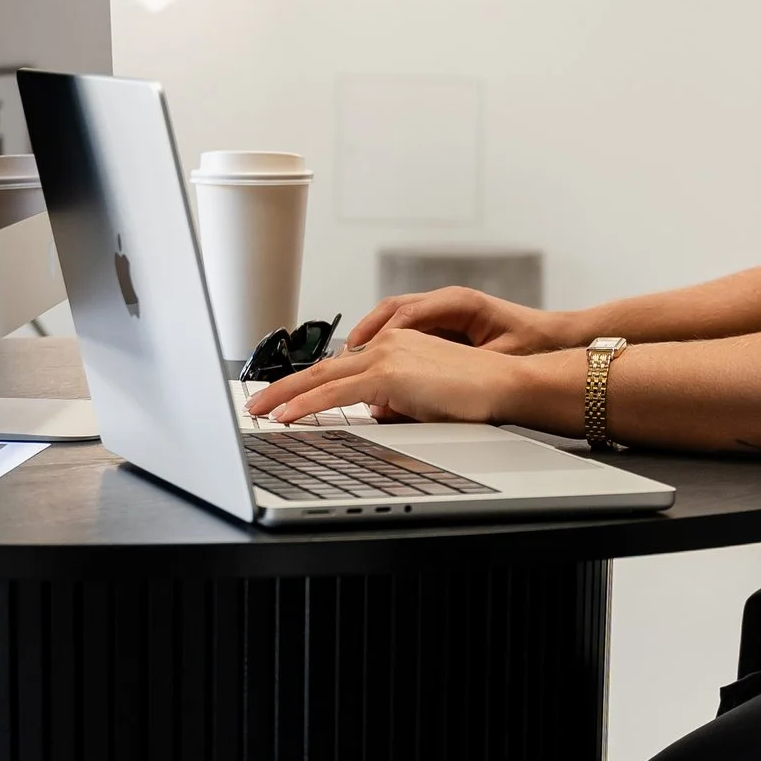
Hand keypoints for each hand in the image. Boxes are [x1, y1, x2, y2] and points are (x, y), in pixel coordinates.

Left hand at [249, 326, 540, 426]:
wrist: (505, 384)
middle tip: (255, 401)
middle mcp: (386, 344)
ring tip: (258, 410)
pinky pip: (335, 393)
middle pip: (321, 367)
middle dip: (283, 385)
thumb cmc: (476, 396)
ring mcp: (386, 356)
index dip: (309, 382)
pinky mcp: (388, 374)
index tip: (286, 394)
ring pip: (320, 377)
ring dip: (285, 394)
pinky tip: (286, 415)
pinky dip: (306, 404)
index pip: (341, 366)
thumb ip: (395, 404)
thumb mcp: (425, 401)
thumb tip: (373, 415)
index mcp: (395, 347)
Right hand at [342, 286, 568, 354]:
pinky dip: (385, 342)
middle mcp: (445, 300)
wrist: (550, 337)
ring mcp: (442, 308)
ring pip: (393, 318)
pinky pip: (404, 328)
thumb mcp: (494, 361)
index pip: (405, 314)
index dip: (376, 335)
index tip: (356, 353)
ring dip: (369, 338)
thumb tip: (419, 389)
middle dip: (362, 334)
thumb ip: (456, 372)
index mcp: (457, 303)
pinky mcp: (442, 322)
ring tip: (347, 361)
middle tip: (340, 357)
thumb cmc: (527, 345)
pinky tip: (373, 362)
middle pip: (390, 311)